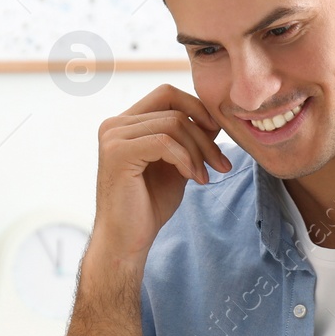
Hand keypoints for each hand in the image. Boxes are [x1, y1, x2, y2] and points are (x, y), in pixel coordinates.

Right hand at [89, 84, 231, 271]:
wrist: (126, 241)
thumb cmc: (149, 206)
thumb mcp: (177, 165)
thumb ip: (189, 140)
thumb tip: (212, 118)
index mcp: (125, 123)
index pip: (167, 94)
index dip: (197, 109)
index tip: (217, 137)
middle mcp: (114, 124)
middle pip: (174, 108)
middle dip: (204, 135)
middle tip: (221, 165)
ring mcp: (113, 136)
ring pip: (173, 124)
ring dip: (199, 151)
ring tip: (204, 177)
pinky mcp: (117, 152)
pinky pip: (164, 142)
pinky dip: (186, 159)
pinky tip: (193, 179)